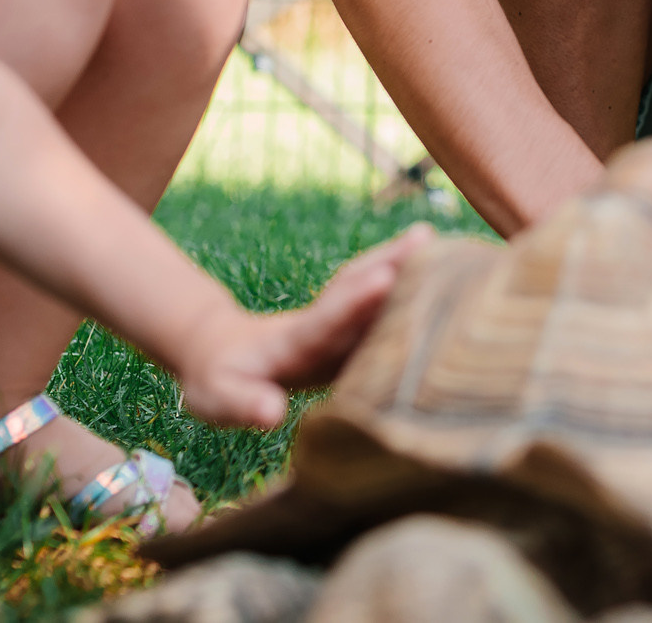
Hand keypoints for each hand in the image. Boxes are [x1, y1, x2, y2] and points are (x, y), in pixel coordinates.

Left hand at [180, 226, 430, 425]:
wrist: (217, 353)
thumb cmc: (218, 383)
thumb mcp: (220, 399)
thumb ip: (246, 404)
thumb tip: (271, 413)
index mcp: (292, 342)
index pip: (326, 320)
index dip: (355, 302)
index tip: (384, 278)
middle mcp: (318, 325)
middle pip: (354, 289)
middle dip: (388, 265)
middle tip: (425, 238)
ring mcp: (332, 325)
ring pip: (366, 288)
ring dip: (398, 264)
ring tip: (432, 237)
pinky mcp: (343, 331)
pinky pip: (374, 304)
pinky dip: (402, 284)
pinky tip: (434, 273)